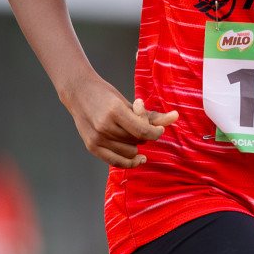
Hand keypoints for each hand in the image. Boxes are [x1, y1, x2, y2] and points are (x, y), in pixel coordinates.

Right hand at [62, 77, 177, 168]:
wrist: (78, 92)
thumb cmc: (105, 94)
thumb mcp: (129, 101)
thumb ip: (151, 114)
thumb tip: (175, 117)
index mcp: (114, 112)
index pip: (142, 131)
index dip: (156, 132)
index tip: (159, 130)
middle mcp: (104, 127)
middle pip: (137, 141)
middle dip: (143, 134)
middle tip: (136, 123)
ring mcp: (96, 138)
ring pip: (129, 152)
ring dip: (135, 144)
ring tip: (128, 132)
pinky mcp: (91, 146)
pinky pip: (116, 162)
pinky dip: (129, 161)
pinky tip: (138, 158)